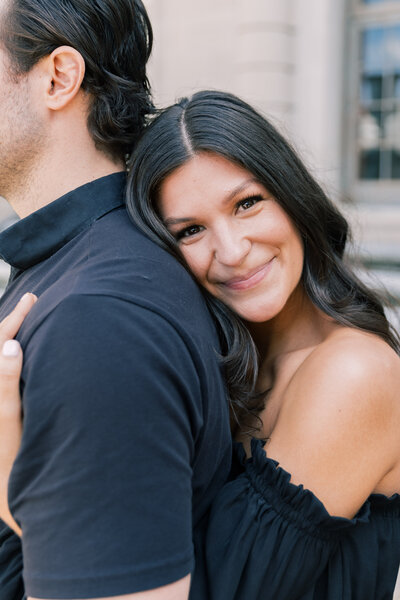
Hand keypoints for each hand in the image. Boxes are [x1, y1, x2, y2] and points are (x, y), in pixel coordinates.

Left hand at [0, 293, 36, 535]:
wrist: (7, 495)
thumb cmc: (7, 463)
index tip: (33, 302)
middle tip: (31, 300)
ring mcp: (2, 400)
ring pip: (1, 358)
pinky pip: (7, 376)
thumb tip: (9, 346)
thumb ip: (5, 384)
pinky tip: (26, 352)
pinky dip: (14, 357)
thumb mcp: (7, 424)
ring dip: (11, 336)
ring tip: (27, 318)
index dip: (14, 321)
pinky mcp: (8, 409)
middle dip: (12, 322)